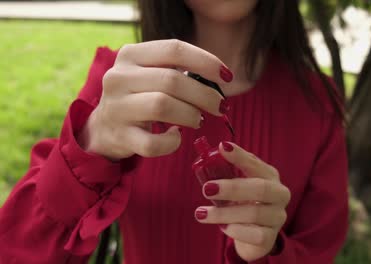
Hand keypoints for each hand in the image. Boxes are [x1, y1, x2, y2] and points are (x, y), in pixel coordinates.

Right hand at [78, 40, 232, 160]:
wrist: (103, 128)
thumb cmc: (139, 97)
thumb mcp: (150, 74)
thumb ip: (178, 70)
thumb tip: (221, 79)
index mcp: (130, 54)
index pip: (174, 49)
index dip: (206, 61)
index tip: (227, 76)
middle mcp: (119, 77)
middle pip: (173, 80)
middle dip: (205, 95)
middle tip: (220, 106)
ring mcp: (116, 107)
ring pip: (163, 106)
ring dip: (191, 115)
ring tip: (199, 120)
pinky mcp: (119, 136)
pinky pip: (152, 143)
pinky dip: (171, 142)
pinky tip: (176, 137)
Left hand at [194, 142, 290, 261]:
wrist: (255, 238)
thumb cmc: (244, 204)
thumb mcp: (238, 186)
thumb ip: (228, 171)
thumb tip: (214, 152)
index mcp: (270, 176)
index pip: (256, 164)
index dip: (240, 156)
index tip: (222, 148)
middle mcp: (279, 194)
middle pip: (260, 188)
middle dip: (232, 187)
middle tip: (207, 188)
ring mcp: (277, 217)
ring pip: (254, 213)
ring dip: (224, 213)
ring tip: (201, 213)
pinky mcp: (270, 238)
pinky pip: (255, 235)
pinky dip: (236, 230)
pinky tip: (223, 229)